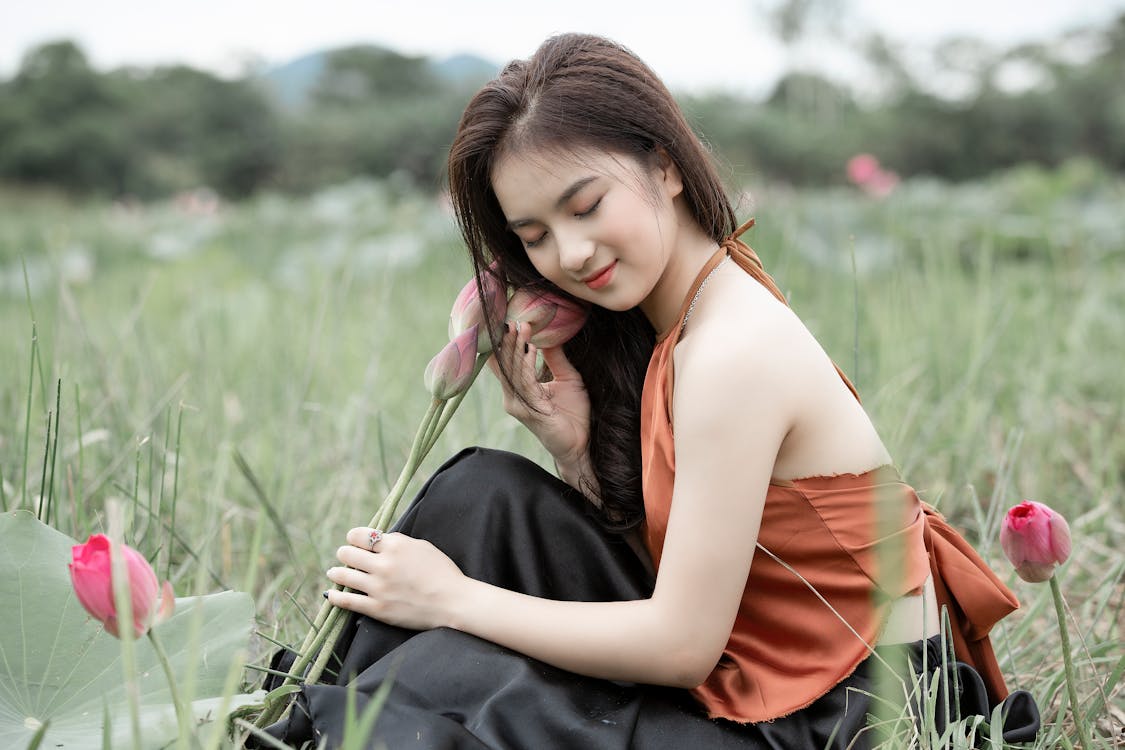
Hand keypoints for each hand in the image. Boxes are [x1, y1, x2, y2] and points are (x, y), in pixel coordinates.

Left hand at [325, 527, 465, 630]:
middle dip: (345, 553)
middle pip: (348, 553)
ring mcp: (379, 587)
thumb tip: (379, 540)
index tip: (353, 540)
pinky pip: (347, 601)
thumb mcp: (423, 547)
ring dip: (336, 573)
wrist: (453, 602)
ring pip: (343, 575)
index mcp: (396, 546)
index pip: (360, 535)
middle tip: (345, 556)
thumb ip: (399, 541)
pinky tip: (331, 594)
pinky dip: (335, 597)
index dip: (353, 537)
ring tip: (334, 573)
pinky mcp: (377, 608)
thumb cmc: (442, 572)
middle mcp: (384, 564)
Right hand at [488, 321, 590, 467]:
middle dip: (509, 340)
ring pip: (512, 371)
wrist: (582, 444)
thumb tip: (549, 335)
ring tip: (522, 328)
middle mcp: (513, 397)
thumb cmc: (574, 414)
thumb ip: (555, 358)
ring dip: (516, 348)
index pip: (505, 363)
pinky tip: (531, 348)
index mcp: (519, 389)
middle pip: (504, 364)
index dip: (504, 343)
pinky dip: (526, 364)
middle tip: (514, 319)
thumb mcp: (567, 378)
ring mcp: (518, 405)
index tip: (508, 320)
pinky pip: (525, 382)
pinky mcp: (528, 411)